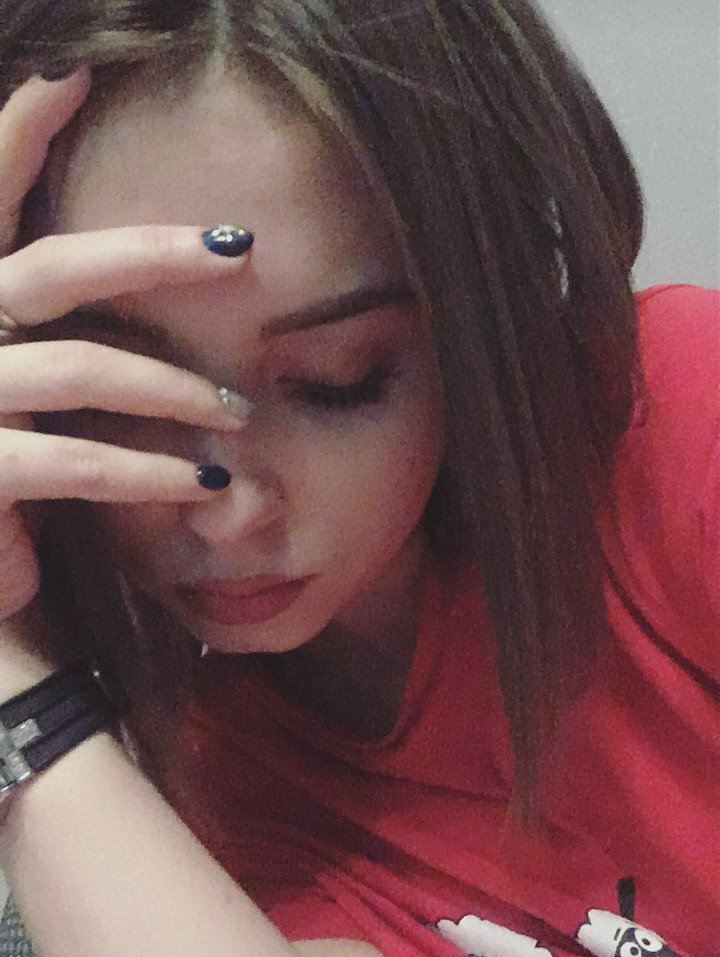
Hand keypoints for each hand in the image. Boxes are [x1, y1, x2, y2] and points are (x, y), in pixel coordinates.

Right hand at [0, 68, 252, 695]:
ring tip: (240, 412)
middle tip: (240, 247)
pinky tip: (208, 484)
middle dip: (150, 251)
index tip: (72, 74)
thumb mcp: (31, 397)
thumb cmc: (8, 480)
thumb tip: (158, 289)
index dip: (14, 134)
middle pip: (52, 270)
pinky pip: (75, 462)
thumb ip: (66, 338)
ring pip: (79, 367)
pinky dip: (149, 470)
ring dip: (174, 386)